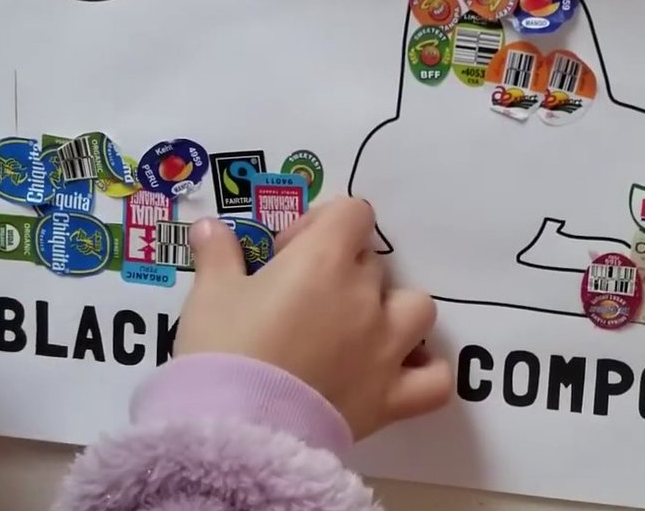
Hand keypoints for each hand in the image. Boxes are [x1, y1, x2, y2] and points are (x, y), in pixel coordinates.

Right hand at [176, 197, 452, 440]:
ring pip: (417, 307)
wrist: (234, 431)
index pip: (354, 213)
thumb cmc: (222, 351)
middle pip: (371, 263)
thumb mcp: (209, 295)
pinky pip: (435, 379)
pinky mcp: (392, 397)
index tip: (288, 254)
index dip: (322, 224)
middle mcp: (365, 297)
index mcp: (325, 260)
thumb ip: (217, 255)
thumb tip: (209, 226)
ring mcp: (386, 348)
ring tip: (356, 329)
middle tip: (300, 299)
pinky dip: (425, 371)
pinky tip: (400, 370)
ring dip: (393, 311)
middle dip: (341, 271)